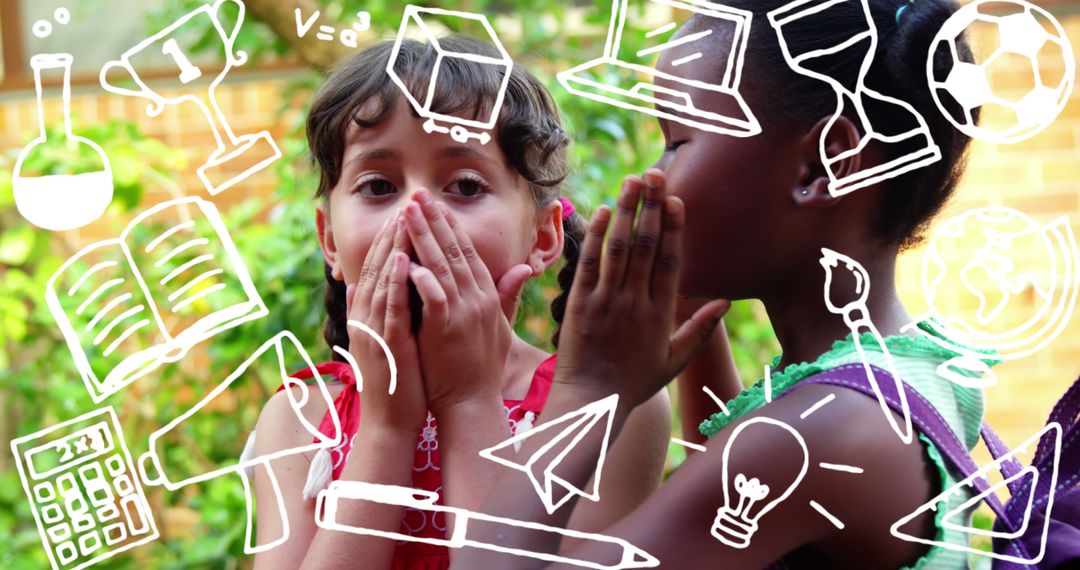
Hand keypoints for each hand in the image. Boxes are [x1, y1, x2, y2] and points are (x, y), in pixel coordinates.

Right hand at [346, 212, 426, 435]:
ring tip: (403, 221)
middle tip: (405, 205)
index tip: (404, 215)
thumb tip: (366, 284)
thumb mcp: (388, 341)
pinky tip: (400, 261)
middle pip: (374, 269)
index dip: (388, 241)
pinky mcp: (385, 345)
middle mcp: (364, 320)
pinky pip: (389, 308)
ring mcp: (372, 332)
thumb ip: (380, 311)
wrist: (391, 423)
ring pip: (380, 282)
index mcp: (366, 317)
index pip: (376, 270)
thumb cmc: (397, 383)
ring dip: (391, 249)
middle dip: (390, 235)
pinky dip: (393, 283)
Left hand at [403, 190, 531, 414]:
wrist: (472, 403)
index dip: (452, 226)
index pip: (468, 252)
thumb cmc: (481, 368)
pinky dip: (422, 279)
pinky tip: (409, 260)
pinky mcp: (446, 330)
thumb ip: (507, 295)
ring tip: (406, 214)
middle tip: (417, 196)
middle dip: (434, 221)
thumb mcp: (500, 327)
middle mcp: (478, 300)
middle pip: (454, 251)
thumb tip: (524, 268)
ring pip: (442, 267)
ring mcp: (463, 314)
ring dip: (423, 238)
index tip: (436, 204)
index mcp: (487, 297)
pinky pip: (434, 298)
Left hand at [555, 169, 729, 406]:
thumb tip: (726, 301)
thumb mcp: (675, 359)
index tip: (676, 200)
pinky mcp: (580, 304)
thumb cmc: (635, 383)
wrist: (593, 402)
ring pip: (619, 248)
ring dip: (625, 211)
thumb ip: (700, 329)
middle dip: (651, 207)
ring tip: (631, 181)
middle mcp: (636, 303)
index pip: (670, 261)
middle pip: (646, 246)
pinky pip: (589, 264)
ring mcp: (607, 302)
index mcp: (662, 314)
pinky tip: (601, 211)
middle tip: (655, 174)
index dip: (673, 228)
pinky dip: (596, 236)